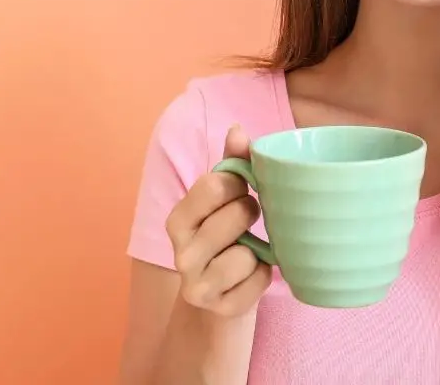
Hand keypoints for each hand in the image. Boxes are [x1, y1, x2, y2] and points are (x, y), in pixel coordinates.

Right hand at [164, 124, 273, 317]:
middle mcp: (181, 254)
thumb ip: (230, 164)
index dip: (238, 181)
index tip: (241, 187)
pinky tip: (251, 276)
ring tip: (247, 251)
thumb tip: (238, 129)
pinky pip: (259, 282)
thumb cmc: (223, 238)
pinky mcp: (221, 309)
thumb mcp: (221, 202)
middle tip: (248, 220)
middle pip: (236, 215)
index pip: (214, 185)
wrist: (215, 300)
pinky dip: (263, 277)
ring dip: (257, 251)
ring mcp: (198, 286)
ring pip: (247, 255)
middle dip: (251, 213)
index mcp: (177, 220)